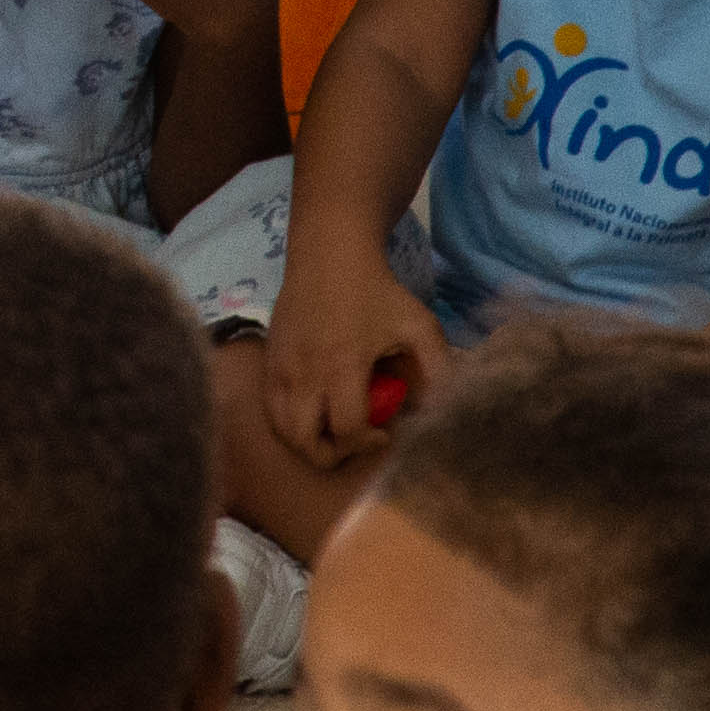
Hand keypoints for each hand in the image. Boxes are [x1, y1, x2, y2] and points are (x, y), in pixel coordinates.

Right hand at [261, 261, 440, 470]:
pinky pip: (270, 406)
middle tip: (354, 442)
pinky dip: (290, 421)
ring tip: (333, 432)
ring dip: (307, 442)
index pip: (345, 430)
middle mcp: (304, 372)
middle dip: (331, 455)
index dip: (365, 444)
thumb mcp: (419, 327)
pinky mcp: (268, 359)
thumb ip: (438, 371)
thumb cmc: (378, 292)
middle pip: (303, 441)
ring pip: (281, 428)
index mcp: (341, 366)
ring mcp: (280, 367)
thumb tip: (441, 413)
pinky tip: (315, 410)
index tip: (384, 433)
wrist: (329, 254)